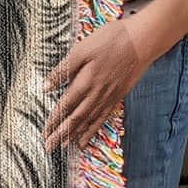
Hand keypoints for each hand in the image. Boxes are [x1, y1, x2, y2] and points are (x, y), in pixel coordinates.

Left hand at [42, 13, 148, 149]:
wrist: (143, 40)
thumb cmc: (111, 40)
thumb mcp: (81, 50)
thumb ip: (62, 70)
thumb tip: (45, 87)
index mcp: (85, 82)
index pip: (65, 107)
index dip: (53, 121)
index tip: (44, 133)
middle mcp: (97, 94)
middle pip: (75, 119)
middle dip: (60, 134)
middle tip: (49, 147)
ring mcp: (109, 96)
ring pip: (89, 121)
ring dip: (75, 134)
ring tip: (64, 146)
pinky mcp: (118, 95)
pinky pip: (103, 117)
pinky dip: (93, 129)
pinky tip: (86, 137)